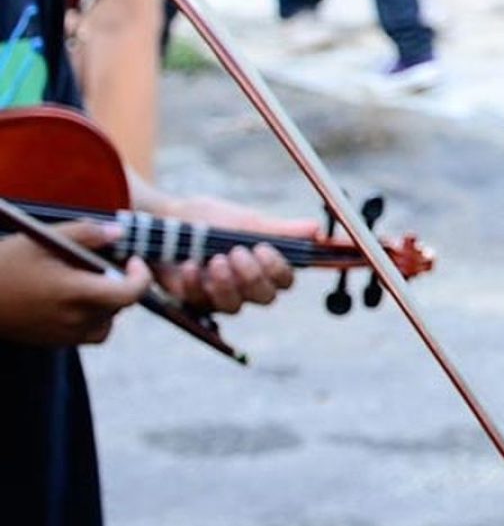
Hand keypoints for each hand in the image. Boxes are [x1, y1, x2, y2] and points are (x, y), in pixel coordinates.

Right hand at [0, 222, 149, 345]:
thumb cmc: (7, 264)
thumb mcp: (44, 239)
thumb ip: (86, 233)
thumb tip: (120, 232)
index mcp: (75, 293)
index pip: (130, 294)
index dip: (141, 276)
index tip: (133, 259)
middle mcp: (75, 319)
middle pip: (121, 305)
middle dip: (121, 282)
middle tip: (105, 262)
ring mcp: (65, 335)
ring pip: (108, 320)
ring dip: (108, 301)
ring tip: (85, 279)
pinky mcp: (55, 342)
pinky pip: (90, 331)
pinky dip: (92, 315)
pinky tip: (73, 296)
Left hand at [153, 195, 319, 313]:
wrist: (166, 219)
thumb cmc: (210, 218)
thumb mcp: (246, 221)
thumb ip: (280, 230)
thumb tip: (316, 230)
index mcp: (264, 266)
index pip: (286, 281)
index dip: (278, 270)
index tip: (263, 248)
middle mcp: (246, 286)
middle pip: (266, 298)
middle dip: (252, 277)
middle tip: (236, 253)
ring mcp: (220, 296)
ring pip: (236, 307)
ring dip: (227, 284)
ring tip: (215, 259)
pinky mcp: (193, 301)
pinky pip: (202, 303)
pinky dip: (197, 283)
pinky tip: (192, 265)